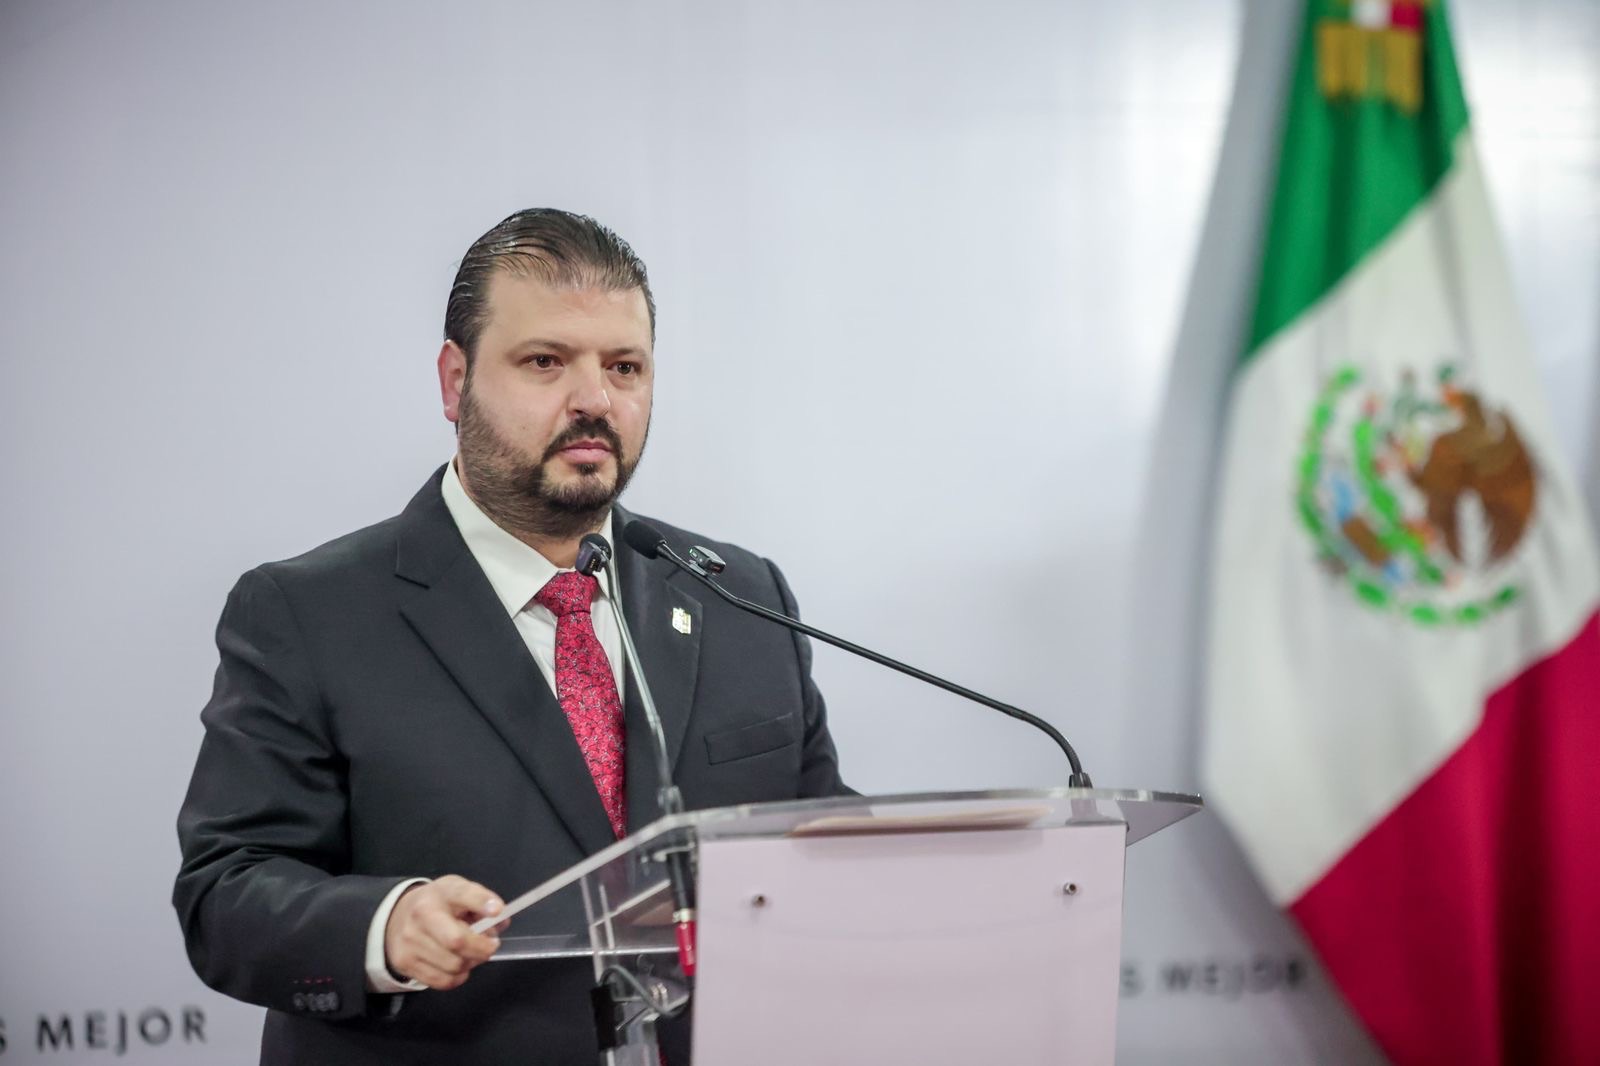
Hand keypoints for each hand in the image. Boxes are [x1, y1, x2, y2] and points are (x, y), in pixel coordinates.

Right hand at [384, 876, 506, 989]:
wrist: (398, 916)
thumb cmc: (439, 904)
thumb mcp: (459, 892)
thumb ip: (482, 902)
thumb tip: (500, 919)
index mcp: (441, 892)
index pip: (462, 894)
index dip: (481, 902)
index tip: (497, 911)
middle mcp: (421, 915)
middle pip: (457, 941)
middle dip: (482, 948)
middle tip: (491, 946)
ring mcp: (410, 941)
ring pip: (453, 965)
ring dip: (470, 963)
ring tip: (470, 954)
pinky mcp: (405, 962)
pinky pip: (442, 981)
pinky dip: (457, 977)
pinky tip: (458, 966)